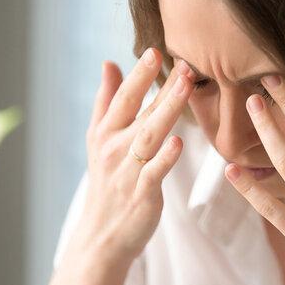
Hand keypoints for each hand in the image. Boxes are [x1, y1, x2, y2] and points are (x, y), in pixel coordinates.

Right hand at [72, 48, 195, 265]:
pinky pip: (155, 173)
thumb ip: (106, 100)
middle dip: (161, 86)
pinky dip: (165, 158)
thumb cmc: (107, 181)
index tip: (155, 50)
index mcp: (105, 132)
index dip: (139, 74)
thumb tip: (109, 63)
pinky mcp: (142, 194)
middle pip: (141, 111)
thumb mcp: (99, 139)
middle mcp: (114, 148)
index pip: (124, 97)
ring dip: (168, 110)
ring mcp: (128, 171)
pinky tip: (178, 142)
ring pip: (150, 135)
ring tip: (185, 87)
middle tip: (182, 62)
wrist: (102, 234)